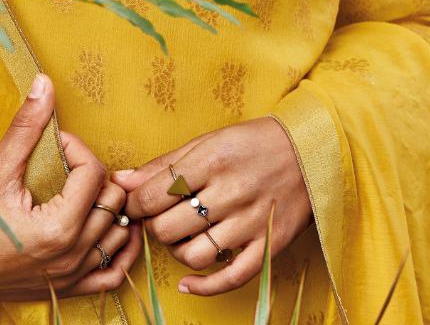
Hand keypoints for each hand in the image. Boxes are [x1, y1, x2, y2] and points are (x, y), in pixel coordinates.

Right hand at [0, 73, 141, 299]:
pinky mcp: (65, 289)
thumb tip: (45, 83)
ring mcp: (71, 277)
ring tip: (83, 190)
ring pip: (120, 236)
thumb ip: (27, 125)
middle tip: (66, 165)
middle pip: (113, 202)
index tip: (54, 146)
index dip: (77, 149)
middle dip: (94, 174)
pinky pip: (112, 275)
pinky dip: (119, 250)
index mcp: (58, 228)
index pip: (95, 173)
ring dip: (110, 208)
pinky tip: (108, 227)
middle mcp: (71, 256)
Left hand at [111, 116, 312, 295]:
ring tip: (181, 237)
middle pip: (169, 228)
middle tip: (159, 218)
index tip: (133, 205)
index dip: (134, 205)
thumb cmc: (250, 143)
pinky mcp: (269, 245)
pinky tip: (188, 283)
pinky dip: (204, 287)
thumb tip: (121, 182)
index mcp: (211, 160)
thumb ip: (163, 165)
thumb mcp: (205, 142)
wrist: (308, 150)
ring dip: (178, 251)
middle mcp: (231, 192)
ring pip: (195, 256)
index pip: (154, 195)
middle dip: (155, 226)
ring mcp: (252, 222)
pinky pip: (231, 278)